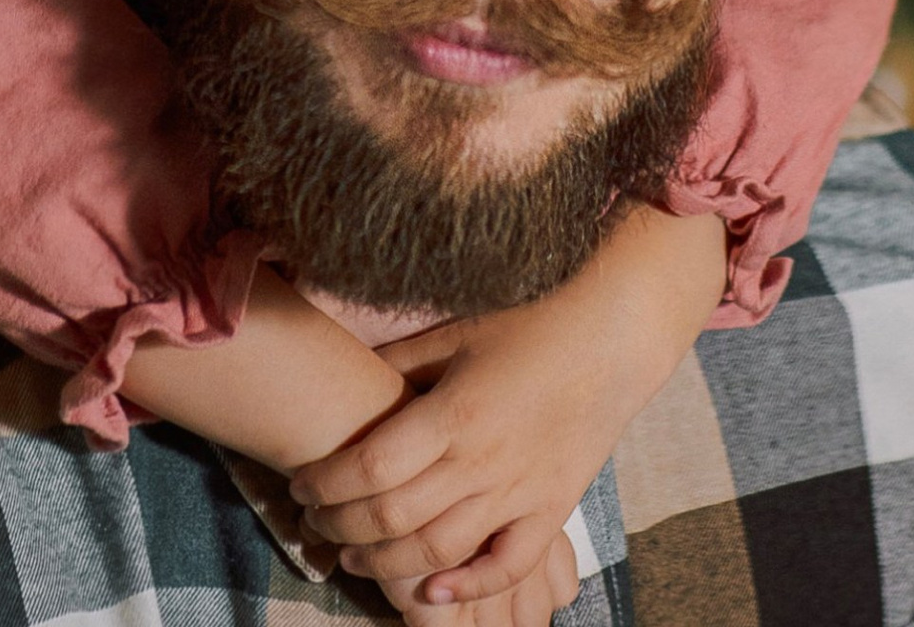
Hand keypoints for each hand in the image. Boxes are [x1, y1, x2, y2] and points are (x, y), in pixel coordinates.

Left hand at [287, 301, 629, 607]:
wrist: (613, 334)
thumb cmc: (532, 320)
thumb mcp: (457, 331)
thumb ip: (402, 361)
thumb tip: (350, 375)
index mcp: (454, 413)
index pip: (370, 468)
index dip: (325, 484)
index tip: (300, 485)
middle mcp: (482, 461)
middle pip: (393, 517)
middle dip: (341, 527)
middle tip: (313, 523)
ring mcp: (519, 491)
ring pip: (437, 551)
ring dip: (385, 563)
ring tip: (352, 556)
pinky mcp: (550, 509)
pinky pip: (506, 565)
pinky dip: (467, 586)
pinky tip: (430, 592)